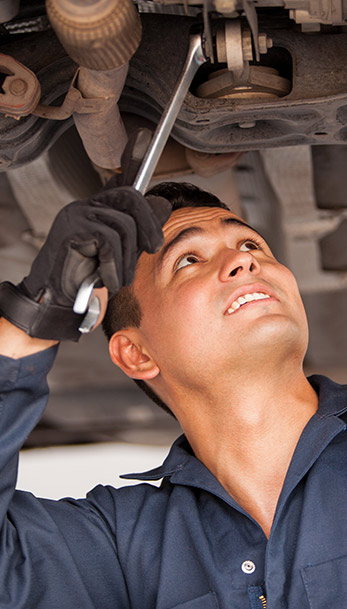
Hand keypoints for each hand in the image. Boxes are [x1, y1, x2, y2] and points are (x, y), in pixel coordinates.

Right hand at [0, 129, 171, 339]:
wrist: (55, 298)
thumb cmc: (87, 277)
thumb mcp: (120, 253)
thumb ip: (138, 230)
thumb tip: (162, 204)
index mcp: (98, 208)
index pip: (123, 184)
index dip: (134, 160)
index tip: (143, 137)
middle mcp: (86, 205)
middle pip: (130, 198)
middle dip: (149, 224)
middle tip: (153, 248)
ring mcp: (77, 214)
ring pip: (123, 225)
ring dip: (128, 259)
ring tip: (119, 278)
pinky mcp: (72, 228)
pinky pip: (109, 240)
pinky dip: (114, 265)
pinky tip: (106, 279)